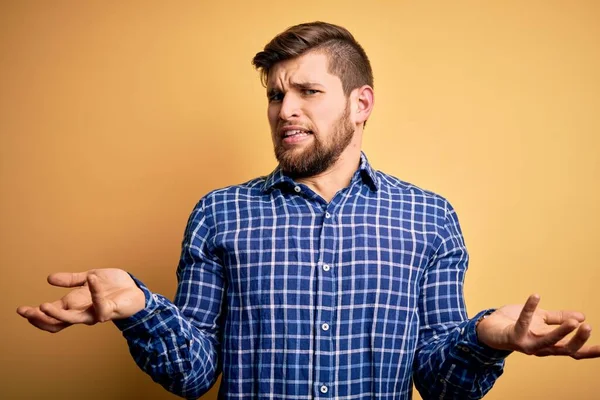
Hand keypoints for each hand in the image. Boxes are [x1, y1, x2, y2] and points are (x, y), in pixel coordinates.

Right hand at [16, 269, 145, 332]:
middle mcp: (82, 313)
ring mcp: (95, 313)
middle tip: (27, 312)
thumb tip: (49, 278)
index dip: (36, 315)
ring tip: (43, 306)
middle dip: (40, 318)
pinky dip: (95, 290)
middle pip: (57, 322)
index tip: (21, 310)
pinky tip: (92, 279)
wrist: (135, 289)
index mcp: (74, 305)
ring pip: (72, 319)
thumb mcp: (89, 278)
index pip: (51, 315)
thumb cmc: (112, 287)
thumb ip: (71, 280)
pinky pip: (99, 304)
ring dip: (57, 314)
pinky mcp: (109, 311)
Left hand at [476, 294, 599, 358]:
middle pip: (563, 349)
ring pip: (547, 342)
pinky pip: (523, 322)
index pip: (572, 351)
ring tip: (573, 322)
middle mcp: (540, 347)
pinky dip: (529, 308)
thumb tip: (582, 316)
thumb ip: (558, 319)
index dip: (588, 350)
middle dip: (577, 340)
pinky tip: (536, 297)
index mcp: (549, 344)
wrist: (489, 328)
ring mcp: (526, 344)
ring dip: (561, 332)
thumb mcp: (540, 319)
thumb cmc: (514, 324)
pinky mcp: (513, 336)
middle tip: (587, 327)